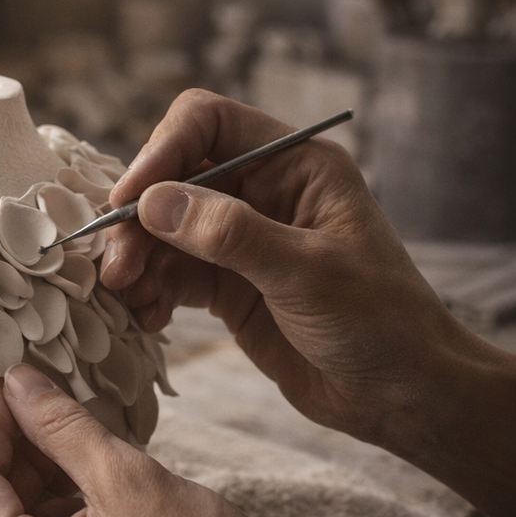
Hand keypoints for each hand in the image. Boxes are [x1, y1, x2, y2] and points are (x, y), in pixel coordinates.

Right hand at [100, 90, 515, 516]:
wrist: (400, 393)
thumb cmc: (379, 322)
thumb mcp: (306, 273)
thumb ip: (230, 235)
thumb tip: (153, 203)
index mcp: (294, 165)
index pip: (208, 123)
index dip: (160, 153)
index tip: (128, 202)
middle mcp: (262, 192)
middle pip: (171, 179)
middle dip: (137, 221)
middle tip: (116, 267)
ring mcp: (240, 240)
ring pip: (161, 230)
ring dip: (134, 260)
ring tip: (126, 297)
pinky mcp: (226, 285)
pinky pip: (168, 274)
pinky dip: (149, 292)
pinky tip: (149, 319)